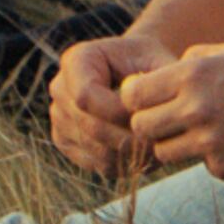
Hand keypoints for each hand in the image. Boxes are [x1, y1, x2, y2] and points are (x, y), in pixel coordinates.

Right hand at [50, 31, 174, 176]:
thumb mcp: (159, 60)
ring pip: (96, 150)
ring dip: (131, 154)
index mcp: (76, 61)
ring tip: (161, 148)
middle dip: (129, 137)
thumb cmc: (152, 62)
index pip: (85, 96)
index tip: (151, 115)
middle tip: (163, 141)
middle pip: (90, 127)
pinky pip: (98, 164)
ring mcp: (60, 119)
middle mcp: (60, 89)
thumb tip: (145, 105)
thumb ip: (157, 79)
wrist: (139, 71)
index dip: (117, 112)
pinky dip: (125, 164)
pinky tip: (147, 153)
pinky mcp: (69, 143)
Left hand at [121, 43, 223, 182]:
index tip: (146, 100)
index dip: (134, 99)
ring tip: (203, 130)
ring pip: (164, 153)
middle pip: (141, 128)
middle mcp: (198, 109)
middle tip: (168, 120)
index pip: (133, 95)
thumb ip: (193, 59)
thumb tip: (161, 75)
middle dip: (149, 125)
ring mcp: (212, 142)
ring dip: (176, 143)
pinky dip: (214, 157)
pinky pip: (203, 165)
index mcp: (194, 74)